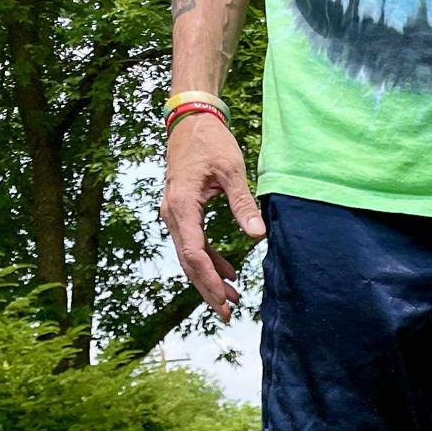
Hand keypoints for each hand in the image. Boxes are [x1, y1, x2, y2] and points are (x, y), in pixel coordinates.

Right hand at [160, 114, 264, 321]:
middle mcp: (173, 213)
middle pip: (188, 261)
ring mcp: (175, 213)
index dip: (209, 280)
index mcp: (182, 205)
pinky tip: (229, 273)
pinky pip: (194, 243)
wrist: (190, 118)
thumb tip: (258, 236)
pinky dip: (210, 260)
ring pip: (190, 256)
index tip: (224, 300)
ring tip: (231, 299)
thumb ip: (243, 203)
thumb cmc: (210, 140)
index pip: (194, 253)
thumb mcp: (231, 169)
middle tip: (227, 312)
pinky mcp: (182, 211)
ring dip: (209, 278)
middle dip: (207, 289)